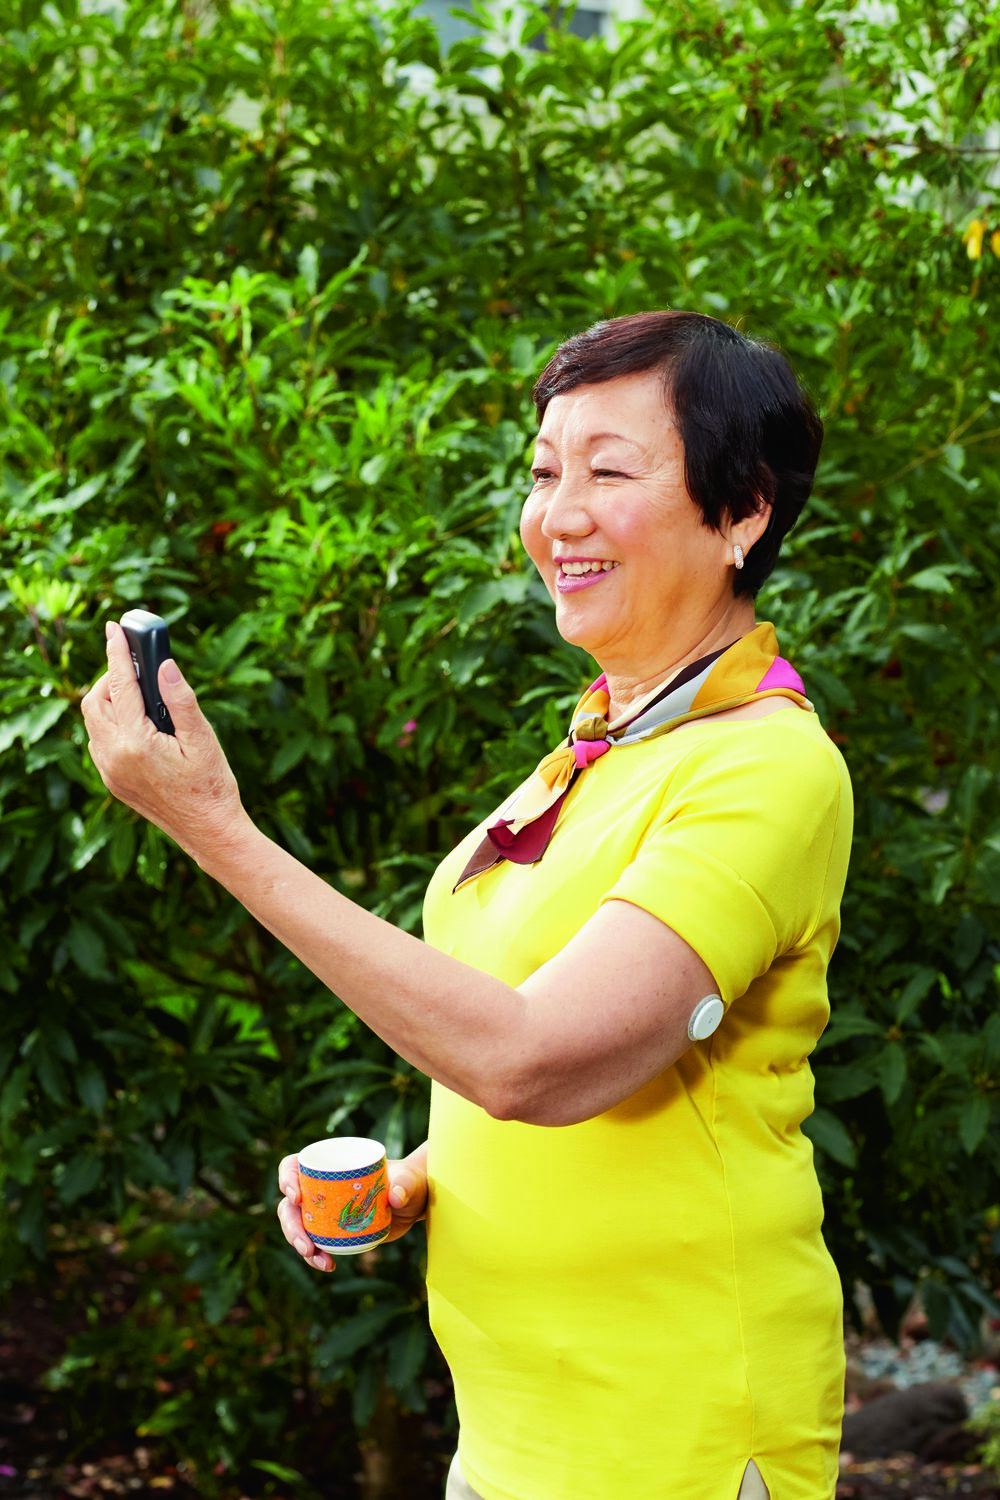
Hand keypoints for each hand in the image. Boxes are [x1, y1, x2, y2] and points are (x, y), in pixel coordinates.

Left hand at [81, 621, 246, 861]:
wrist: (209, 832)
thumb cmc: (212, 786)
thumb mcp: (203, 738)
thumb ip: (181, 699)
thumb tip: (164, 664)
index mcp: (137, 742)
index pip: (120, 685)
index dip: (116, 652)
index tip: (113, 627)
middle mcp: (115, 756)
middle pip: (95, 701)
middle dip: (110, 677)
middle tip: (134, 666)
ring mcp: (110, 771)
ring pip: (93, 721)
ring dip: (108, 700)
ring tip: (136, 692)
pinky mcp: (113, 781)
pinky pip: (99, 741)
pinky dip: (110, 723)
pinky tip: (135, 722)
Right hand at [276, 1142, 428, 1273]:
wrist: (415, 1203)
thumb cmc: (409, 1181)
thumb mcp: (408, 1180)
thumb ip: (405, 1183)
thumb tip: (395, 1196)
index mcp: (329, 1165)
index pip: (294, 1166)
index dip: (286, 1178)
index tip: (296, 1196)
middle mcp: (320, 1187)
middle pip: (290, 1204)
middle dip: (291, 1226)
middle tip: (305, 1245)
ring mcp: (323, 1210)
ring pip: (298, 1226)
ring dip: (299, 1244)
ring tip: (317, 1259)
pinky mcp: (331, 1230)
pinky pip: (314, 1243)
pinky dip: (315, 1256)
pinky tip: (328, 1265)